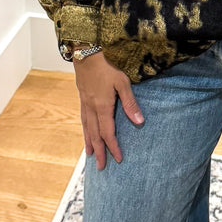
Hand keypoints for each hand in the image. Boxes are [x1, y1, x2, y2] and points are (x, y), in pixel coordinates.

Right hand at [74, 51, 143, 170]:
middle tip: (101, 167)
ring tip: (91, 155)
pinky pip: (83, 121)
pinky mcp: (82, 99)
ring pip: (87, 129)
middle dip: (100, 152)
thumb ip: (130, 103)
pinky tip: (86, 134)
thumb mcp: (122, 83)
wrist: (86, 54)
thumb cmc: (107, 66)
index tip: (118, 159)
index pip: (108, 133)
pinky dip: (85, 132)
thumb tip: (139, 121)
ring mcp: (85, 104)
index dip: (113, 147)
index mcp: (102, 106)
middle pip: (95, 135)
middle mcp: (92, 109)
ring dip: (90, 144)